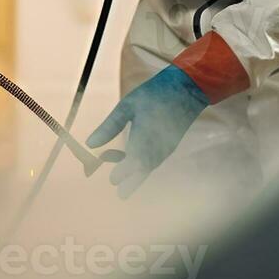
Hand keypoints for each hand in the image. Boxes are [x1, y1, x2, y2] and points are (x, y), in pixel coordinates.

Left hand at [85, 65, 208, 198]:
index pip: (133, 163)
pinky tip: (135, 160)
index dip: (123, 174)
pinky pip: (157, 160)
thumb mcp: (127, 106)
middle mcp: (158, 146)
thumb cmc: (154, 94)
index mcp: (145, 137)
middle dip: (131, 180)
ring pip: (150, 166)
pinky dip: (145, 164)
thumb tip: (90, 144)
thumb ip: (110, 126)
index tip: (113, 180)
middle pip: (143, 170)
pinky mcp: (171, 144)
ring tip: (122, 175)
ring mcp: (167, 146)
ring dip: (137, 172)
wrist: (187, 88)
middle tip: (119, 190)